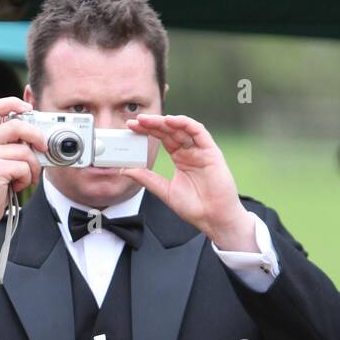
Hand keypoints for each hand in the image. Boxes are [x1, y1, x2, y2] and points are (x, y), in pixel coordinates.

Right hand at [0, 97, 48, 270]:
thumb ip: (11, 146)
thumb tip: (38, 137)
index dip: (13, 103)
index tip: (29, 109)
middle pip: (17, 125)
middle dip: (37, 135)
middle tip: (43, 147)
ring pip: (24, 151)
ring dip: (32, 168)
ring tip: (25, 178)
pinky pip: (23, 167)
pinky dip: (26, 179)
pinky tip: (17, 186)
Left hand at [123, 113, 257, 249]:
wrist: (213, 218)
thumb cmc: (194, 207)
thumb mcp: (165, 191)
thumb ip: (147, 179)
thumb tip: (126, 170)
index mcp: (180, 158)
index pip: (162, 138)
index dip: (147, 131)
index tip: (131, 128)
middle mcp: (190, 151)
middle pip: (170, 131)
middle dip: (153, 124)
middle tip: (136, 121)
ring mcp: (201, 150)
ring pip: (183, 128)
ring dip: (166, 122)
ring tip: (148, 120)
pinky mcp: (211, 152)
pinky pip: (199, 132)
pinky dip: (186, 124)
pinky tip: (171, 121)